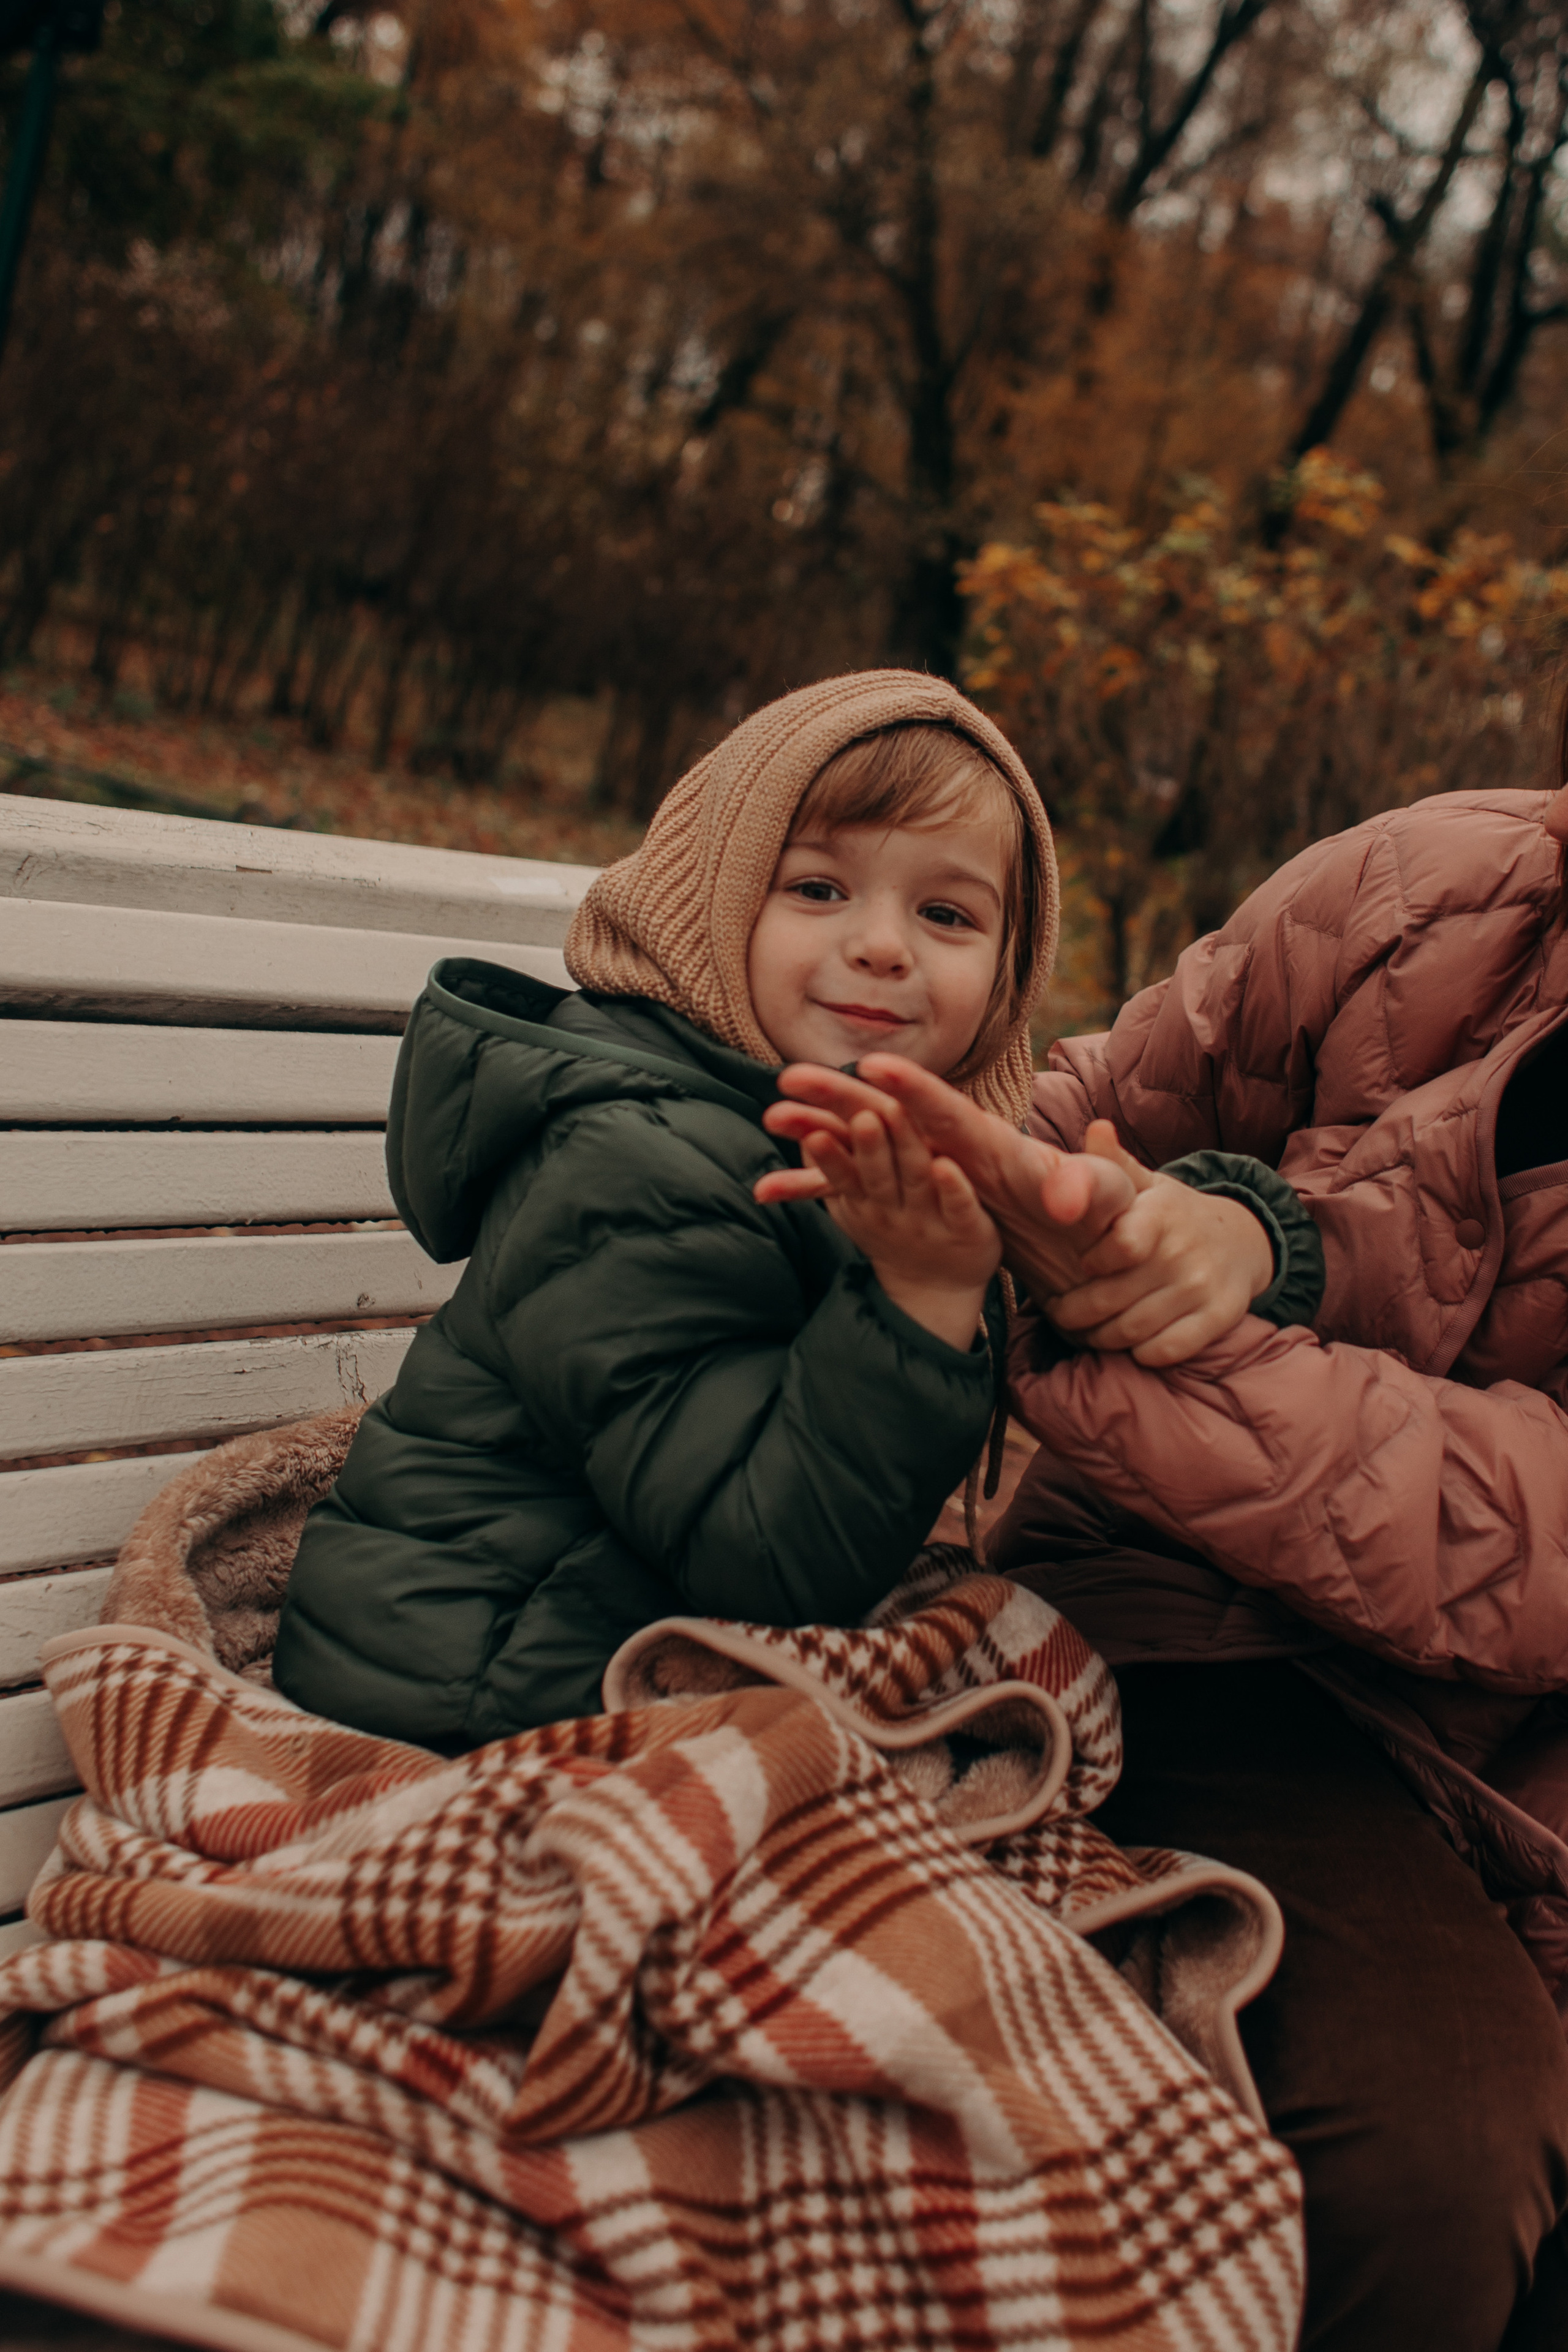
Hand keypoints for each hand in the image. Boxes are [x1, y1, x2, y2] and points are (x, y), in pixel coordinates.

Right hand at [758, 1056, 1136, 1300]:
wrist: (1084, 1238)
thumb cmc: (1096, 1209)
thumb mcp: (1106, 1199)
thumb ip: (1095, 1182)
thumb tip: (1077, 1180)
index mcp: (995, 1144)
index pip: (949, 1111)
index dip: (916, 1089)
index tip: (878, 1066)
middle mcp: (952, 1149)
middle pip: (887, 1114)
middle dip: (840, 1094)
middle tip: (791, 1078)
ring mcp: (925, 1172)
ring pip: (858, 1149)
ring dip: (816, 1132)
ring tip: (772, 1120)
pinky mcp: (910, 1201)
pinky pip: (852, 1196)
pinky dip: (813, 1187)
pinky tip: (768, 1190)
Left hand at [1048, 1128, 1275, 1365]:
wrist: (1242, 1239)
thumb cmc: (1173, 1213)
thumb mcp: (1146, 1184)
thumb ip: (1113, 1164)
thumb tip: (1096, 1129)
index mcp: (1160, 1215)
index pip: (1121, 1246)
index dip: (1089, 1264)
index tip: (1077, 1267)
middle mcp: (1182, 1252)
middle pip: (1112, 1300)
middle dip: (1075, 1313)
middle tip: (1060, 1312)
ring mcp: (1202, 1287)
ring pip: (1133, 1331)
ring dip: (1101, 1338)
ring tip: (1085, 1330)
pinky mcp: (1219, 1318)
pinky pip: (1167, 1351)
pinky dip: (1141, 1354)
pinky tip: (1129, 1343)